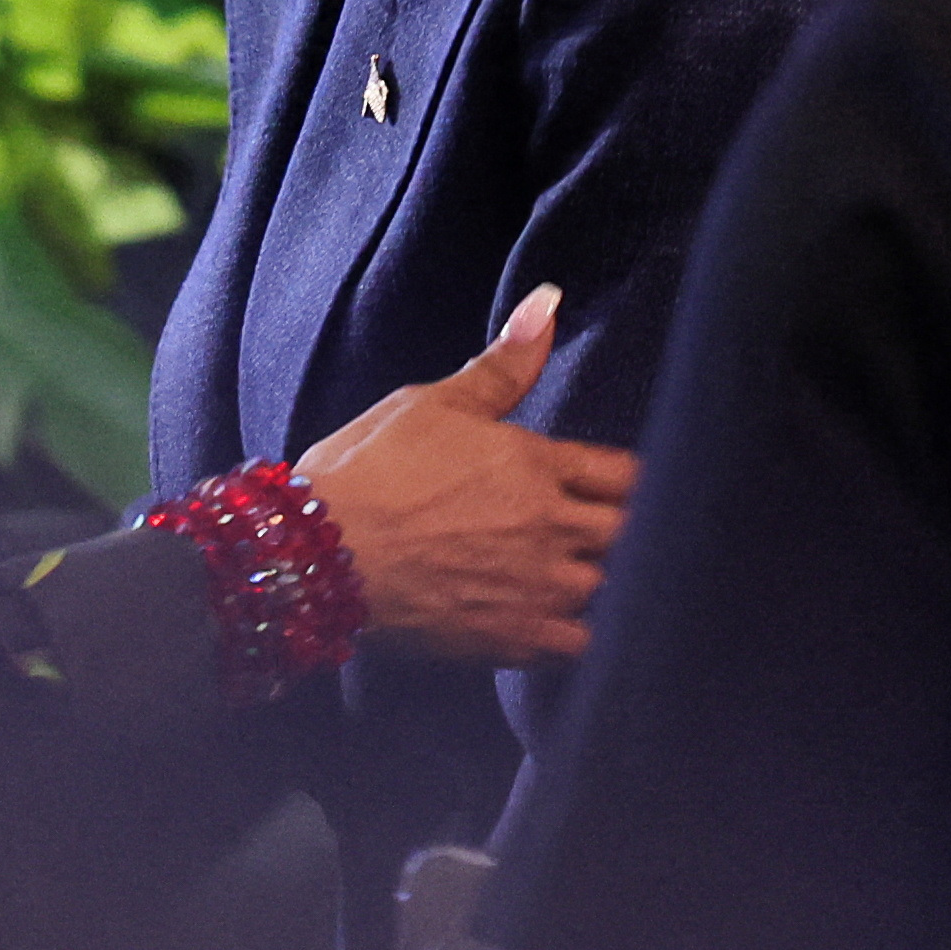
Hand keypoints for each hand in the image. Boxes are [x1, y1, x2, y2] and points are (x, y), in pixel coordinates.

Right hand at [295, 287, 634, 667]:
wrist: (321, 553)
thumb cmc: (371, 469)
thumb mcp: (435, 402)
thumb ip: (504, 364)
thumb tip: (548, 302)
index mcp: (536, 463)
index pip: (625, 473)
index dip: (628, 477)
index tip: (619, 482)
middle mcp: (549, 528)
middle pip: (629, 532)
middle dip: (622, 527)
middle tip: (603, 526)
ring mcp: (534, 588)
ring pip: (607, 588)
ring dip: (599, 578)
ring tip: (582, 572)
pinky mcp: (510, 639)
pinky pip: (576, 646)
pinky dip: (575, 634)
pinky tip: (556, 621)